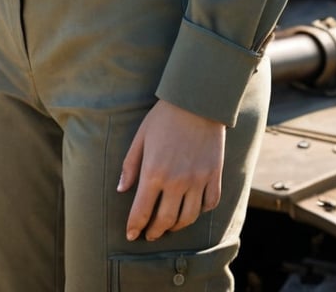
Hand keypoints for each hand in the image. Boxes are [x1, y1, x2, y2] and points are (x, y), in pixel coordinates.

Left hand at [117, 99, 224, 241]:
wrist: (197, 101)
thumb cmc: (164, 117)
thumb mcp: (141, 137)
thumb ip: (130, 165)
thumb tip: (120, 189)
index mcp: (154, 172)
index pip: (141, 211)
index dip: (135, 227)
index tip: (131, 235)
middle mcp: (176, 181)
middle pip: (165, 220)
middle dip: (155, 231)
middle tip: (150, 235)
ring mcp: (198, 179)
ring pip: (188, 217)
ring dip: (177, 226)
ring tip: (170, 225)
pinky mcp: (214, 175)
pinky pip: (210, 203)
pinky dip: (201, 211)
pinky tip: (193, 209)